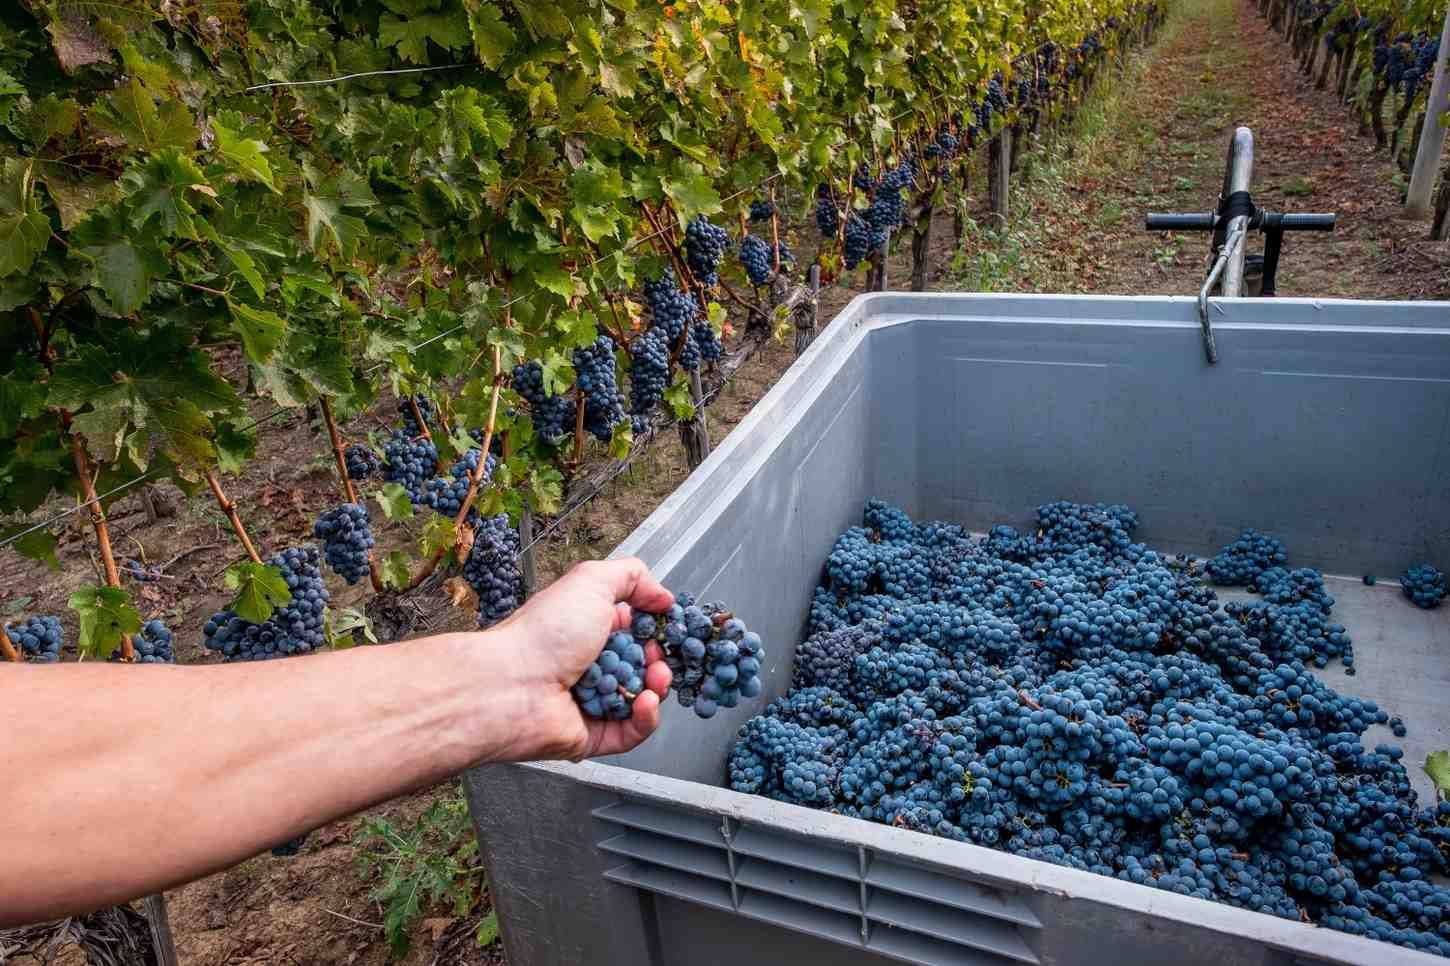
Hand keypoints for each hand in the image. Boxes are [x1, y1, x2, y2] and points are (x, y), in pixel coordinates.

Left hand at [492, 558, 673, 760]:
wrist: (510, 686)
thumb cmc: (543, 633)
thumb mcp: (591, 582)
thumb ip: (633, 577)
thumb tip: (663, 596)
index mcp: (585, 628)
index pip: (631, 629)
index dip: (653, 628)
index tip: (667, 626)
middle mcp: (586, 664)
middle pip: (640, 665)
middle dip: (659, 659)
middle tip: (659, 655)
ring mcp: (589, 701)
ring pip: (640, 698)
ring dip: (657, 687)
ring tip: (656, 678)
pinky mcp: (591, 735)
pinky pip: (630, 732)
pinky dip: (645, 718)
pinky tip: (646, 702)